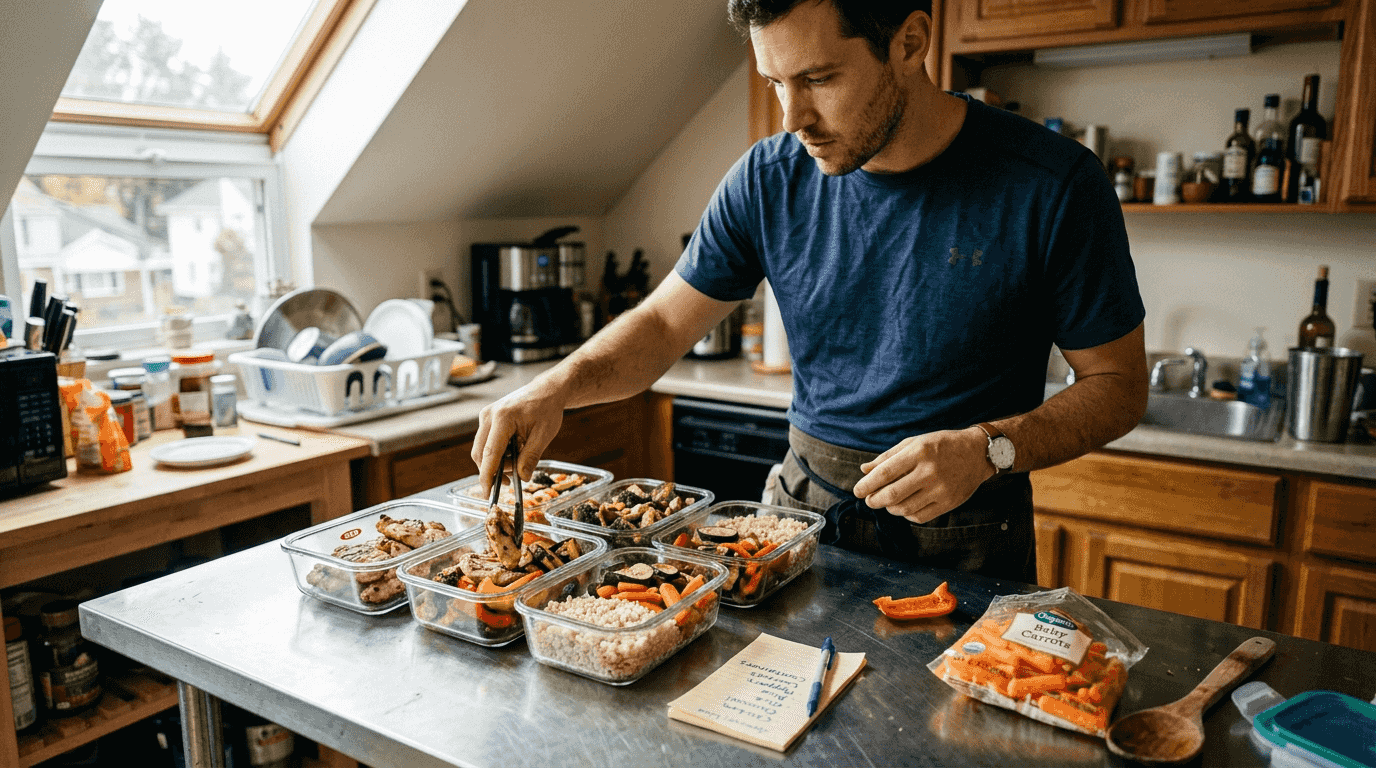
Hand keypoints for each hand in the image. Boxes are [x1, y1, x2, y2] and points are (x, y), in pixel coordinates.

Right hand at [470, 382, 566, 495]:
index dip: (486, 476)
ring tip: (520, 457)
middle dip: (494, 471)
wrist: (547, 390)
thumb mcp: (544, 435)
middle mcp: (489, 416)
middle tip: (513, 479)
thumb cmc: (547, 409)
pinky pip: (486, 442)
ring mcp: (486, 415)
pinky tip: (514, 450)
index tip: (487, 493)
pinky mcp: (487, 418)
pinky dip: (497, 452)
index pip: (490, 454)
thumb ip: (531, 457)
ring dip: (497, 462)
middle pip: (481, 454)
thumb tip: (522, 478)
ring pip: (482, 449)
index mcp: (503, 418)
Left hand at [851, 427, 994, 523]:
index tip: (857, 491)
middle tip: (869, 500)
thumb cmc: (941, 445)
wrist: (977, 453)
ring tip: (887, 502)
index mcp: (919, 452)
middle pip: (892, 494)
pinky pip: (920, 516)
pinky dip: (907, 514)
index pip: (885, 473)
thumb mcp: (914, 442)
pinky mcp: (949, 503)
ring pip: (904, 509)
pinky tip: (905, 506)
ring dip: (890, 508)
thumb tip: (864, 470)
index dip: (867, 485)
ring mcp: (941, 489)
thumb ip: (888, 456)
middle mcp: (930, 471)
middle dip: (874, 500)